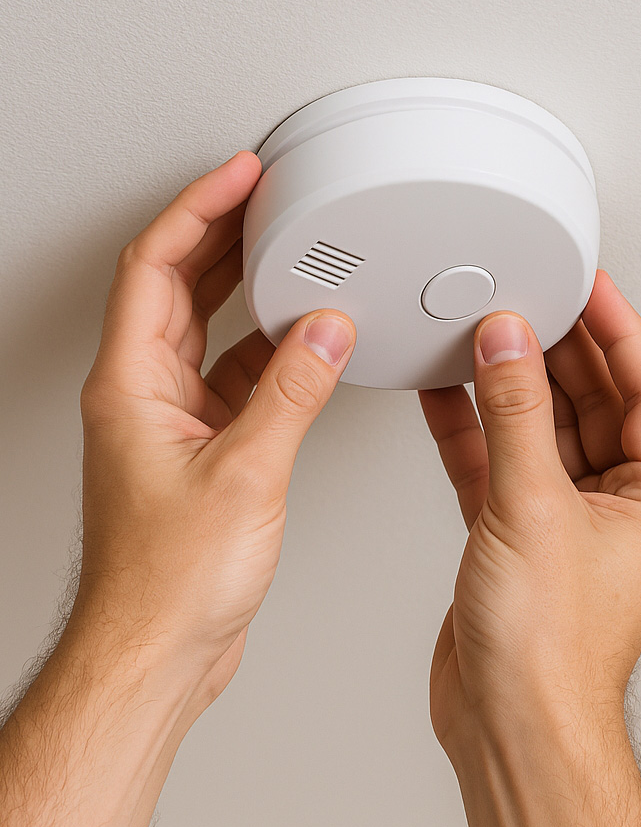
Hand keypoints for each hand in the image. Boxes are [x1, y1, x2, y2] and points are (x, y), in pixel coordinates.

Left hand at [73, 151, 355, 701]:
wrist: (157, 649)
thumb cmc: (168, 582)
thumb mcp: (246, 474)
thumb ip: (291, 393)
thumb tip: (325, 332)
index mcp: (130, 387)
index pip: (154, 267)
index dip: (198, 211)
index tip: (240, 177)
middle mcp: (141, 399)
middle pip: (175, 289)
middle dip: (222, 238)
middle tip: (267, 199)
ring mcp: (167, 428)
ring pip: (205, 337)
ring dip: (245, 297)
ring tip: (291, 260)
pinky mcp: (197, 458)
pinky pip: (231, 385)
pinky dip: (268, 359)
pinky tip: (303, 349)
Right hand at [420, 271, 640, 755]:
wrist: (510, 726)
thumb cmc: (550, 654)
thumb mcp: (533, 511)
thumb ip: (516, 418)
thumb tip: (507, 345)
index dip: (620, 330)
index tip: (589, 285)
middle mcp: (618, 514)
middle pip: (596, 406)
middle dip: (559, 352)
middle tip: (526, 301)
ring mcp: (565, 529)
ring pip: (542, 435)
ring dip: (512, 389)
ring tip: (482, 337)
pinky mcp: (515, 544)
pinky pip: (499, 469)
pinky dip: (474, 432)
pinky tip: (449, 396)